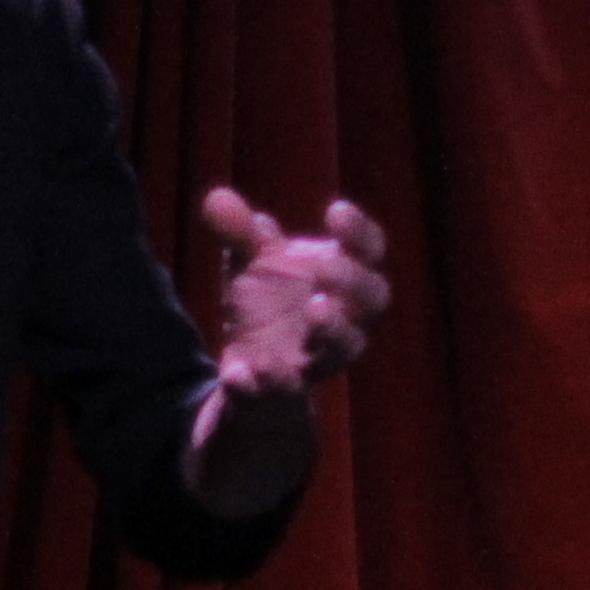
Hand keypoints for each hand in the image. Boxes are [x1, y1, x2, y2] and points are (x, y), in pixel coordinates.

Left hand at [198, 187, 392, 398]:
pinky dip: (270, 380)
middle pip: (373, 299)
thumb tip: (217, 199)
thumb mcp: (252, 261)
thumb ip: (239, 232)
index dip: (359, 232)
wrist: (252, 365)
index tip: (334, 210)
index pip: (369, 250)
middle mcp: (346, 316)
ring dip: (334, 329)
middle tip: (325, 266)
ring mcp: (322, 356)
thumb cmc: (271, 299)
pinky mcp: (290, 391)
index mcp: (343, 275)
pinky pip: (288, 390)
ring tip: (315, 310)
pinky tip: (246, 369)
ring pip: (346, 348)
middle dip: (353, 280)